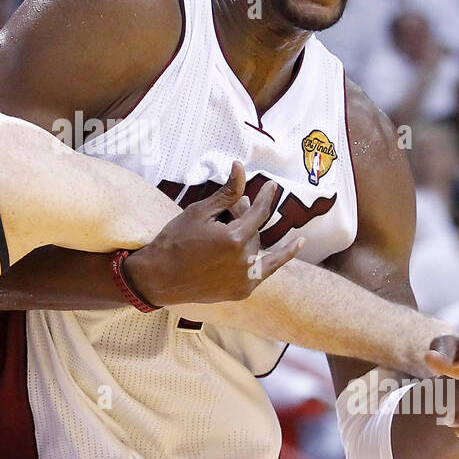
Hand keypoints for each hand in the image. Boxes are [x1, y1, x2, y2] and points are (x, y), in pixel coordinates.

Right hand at [123, 162, 303, 306]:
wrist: (159, 278)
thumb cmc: (175, 241)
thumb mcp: (199, 212)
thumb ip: (226, 193)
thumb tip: (240, 167)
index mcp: (234, 238)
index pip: (259, 212)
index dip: (266, 196)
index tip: (272, 185)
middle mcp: (243, 260)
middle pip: (253, 231)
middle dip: (243, 217)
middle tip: (228, 210)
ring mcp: (244, 278)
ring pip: (255, 248)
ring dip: (248, 236)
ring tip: (232, 228)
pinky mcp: (241, 290)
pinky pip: (265, 270)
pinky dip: (282, 257)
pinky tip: (298, 244)